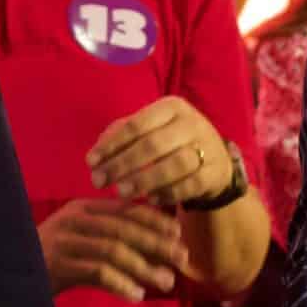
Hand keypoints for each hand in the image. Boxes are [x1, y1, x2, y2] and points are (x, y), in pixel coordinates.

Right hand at [37, 199, 188, 300]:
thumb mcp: (81, 242)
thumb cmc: (51, 262)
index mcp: (81, 209)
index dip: (154, 220)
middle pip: (124, 228)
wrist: (8, 276)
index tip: (178, 233)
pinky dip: (121, 284)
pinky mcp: (57, 265)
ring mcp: (64, 241)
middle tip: (182, 259)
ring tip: (166, 282)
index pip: (125, 209)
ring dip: (144, 267)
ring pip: (114, 249)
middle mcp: (73, 219)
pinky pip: (97, 272)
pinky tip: (137, 296)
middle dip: (157, 243)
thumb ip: (111, 239)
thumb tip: (157, 248)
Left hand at [85, 96, 230, 206]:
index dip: (111, 145)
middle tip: (99, 182)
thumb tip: (95, 156)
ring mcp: (207, 146)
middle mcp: (191, 122)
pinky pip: (190, 185)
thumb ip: (121, 137)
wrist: (216, 160)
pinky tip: (150, 199)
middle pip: (152, 144)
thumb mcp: (149, 131)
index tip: (90, 163)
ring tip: (122, 192)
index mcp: (171, 107)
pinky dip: (168, 193)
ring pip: (174, 164)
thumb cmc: (171, 143)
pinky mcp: (215, 171)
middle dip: (122, 165)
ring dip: (144, 180)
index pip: (136, 124)